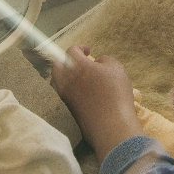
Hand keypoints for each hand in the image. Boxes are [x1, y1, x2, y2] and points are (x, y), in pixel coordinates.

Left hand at [51, 45, 143, 162]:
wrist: (111, 125)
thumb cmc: (115, 93)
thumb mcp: (116, 68)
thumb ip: (105, 60)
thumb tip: (97, 63)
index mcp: (76, 66)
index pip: (71, 51)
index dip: (79, 48)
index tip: (88, 51)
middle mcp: (65, 80)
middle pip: (57, 66)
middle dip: (66, 61)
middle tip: (80, 63)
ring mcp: (65, 96)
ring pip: (58, 80)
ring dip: (68, 75)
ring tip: (83, 78)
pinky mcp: (68, 109)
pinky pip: (65, 93)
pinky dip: (72, 88)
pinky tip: (86, 92)